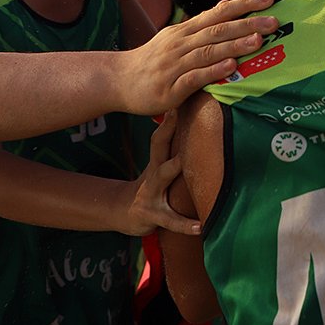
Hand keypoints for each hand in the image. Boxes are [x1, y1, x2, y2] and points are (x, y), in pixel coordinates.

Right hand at [123, 112, 201, 236]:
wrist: (124, 212)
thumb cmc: (151, 185)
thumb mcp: (158, 166)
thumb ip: (173, 149)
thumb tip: (191, 123)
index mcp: (157, 161)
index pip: (162, 135)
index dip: (169, 117)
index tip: (179, 97)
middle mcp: (153, 173)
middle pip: (158, 148)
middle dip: (168, 131)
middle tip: (178, 114)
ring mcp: (151, 194)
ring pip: (161, 177)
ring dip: (172, 169)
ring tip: (183, 162)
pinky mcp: (152, 215)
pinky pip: (170, 220)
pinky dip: (185, 225)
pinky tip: (200, 227)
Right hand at [127, 0, 278, 114]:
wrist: (117, 80)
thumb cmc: (154, 60)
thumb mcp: (176, 38)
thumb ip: (201, 25)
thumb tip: (226, 5)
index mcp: (186, 31)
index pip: (219, 13)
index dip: (244, 5)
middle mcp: (181, 43)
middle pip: (218, 30)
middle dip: (247, 24)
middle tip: (274, 21)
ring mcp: (175, 64)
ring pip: (208, 51)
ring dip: (234, 45)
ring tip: (258, 40)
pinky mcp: (171, 87)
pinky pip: (194, 77)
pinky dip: (213, 70)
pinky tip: (231, 67)